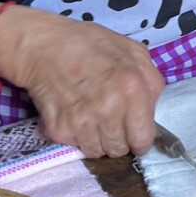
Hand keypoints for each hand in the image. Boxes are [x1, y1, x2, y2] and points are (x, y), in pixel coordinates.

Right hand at [0, 7, 163, 157]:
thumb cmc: (91, 44)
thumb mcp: (133, 51)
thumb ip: (150, 81)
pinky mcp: (58, 129)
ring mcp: (82, 122)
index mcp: (133, 89)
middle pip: (119, 150)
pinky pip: (73, 145)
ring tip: (90, 114)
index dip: (140, 138)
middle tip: (109, 120)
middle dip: (118, 138)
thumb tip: (151, 111)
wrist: (44, 45)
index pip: (143, 140)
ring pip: (96, 151)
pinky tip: (72, 112)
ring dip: (95, 138)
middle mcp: (109, 109)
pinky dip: (73, 133)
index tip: (133, 132)